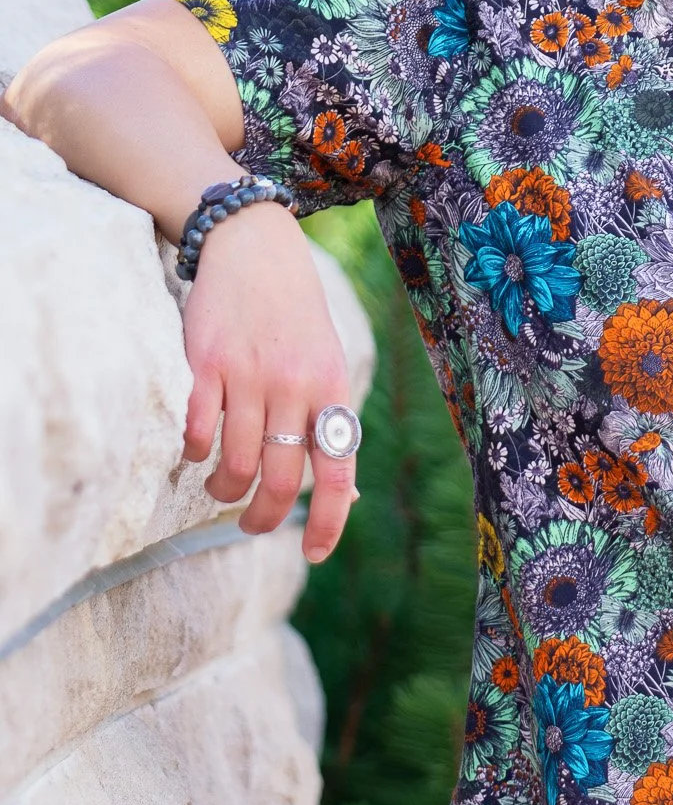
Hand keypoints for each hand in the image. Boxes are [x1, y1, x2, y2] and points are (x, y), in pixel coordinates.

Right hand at [181, 200, 358, 564]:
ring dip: (225, 490)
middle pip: (283, 478)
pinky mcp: (208, 363)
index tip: (314, 554)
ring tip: (220, 489)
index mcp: (333, 390)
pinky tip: (196, 453)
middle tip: (250, 525)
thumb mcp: (328, 363)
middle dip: (264, 517)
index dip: (328, 519)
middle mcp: (296, 387)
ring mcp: (251, 375)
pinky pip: (199, 429)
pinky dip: (195, 453)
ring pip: (237, 462)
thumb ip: (329, 421)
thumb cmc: (295, 319)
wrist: (256, 250)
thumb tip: (344, 492)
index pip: (338, 470)